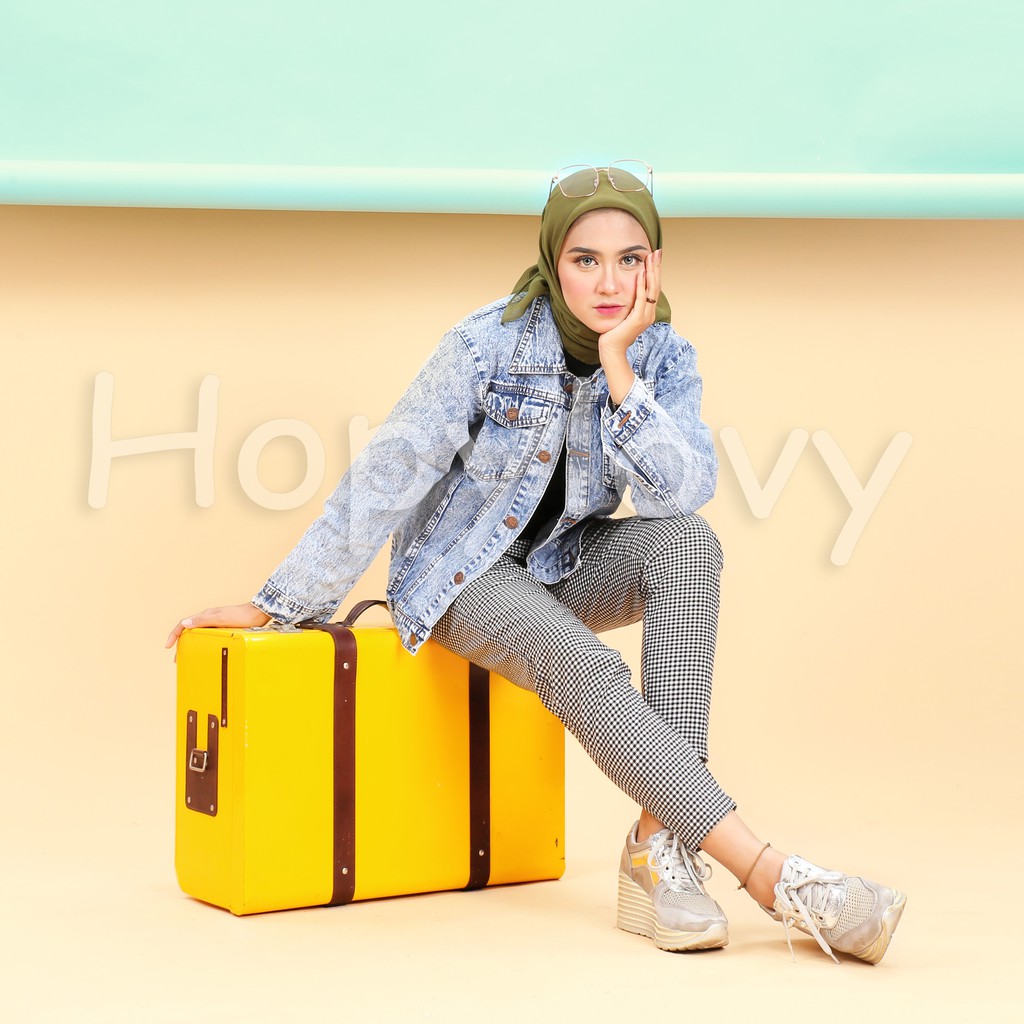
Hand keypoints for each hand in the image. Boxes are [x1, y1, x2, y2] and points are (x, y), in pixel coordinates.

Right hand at [165, 602, 270, 649]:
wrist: (259, 614)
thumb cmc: (242, 616)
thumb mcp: (221, 619)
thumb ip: (203, 621)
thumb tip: (185, 623)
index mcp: (206, 615)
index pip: (184, 624)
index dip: (174, 634)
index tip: (167, 646)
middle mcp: (209, 618)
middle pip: (189, 630)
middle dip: (181, 643)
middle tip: (177, 658)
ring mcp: (216, 622)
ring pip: (198, 633)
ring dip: (190, 644)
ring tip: (188, 656)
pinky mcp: (224, 627)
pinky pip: (207, 635)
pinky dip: (201, 643)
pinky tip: (204, 650)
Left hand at [599, 250, 661, 404]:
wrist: (611, 350)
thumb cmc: (614, 333)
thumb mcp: (623, 315)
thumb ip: (628, 304)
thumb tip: (626, 292)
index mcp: (647, 312)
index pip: (653, 288)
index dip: (655, 272)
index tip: (654, 257)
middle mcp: (649, 313)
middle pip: (656, 286)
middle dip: (656, 268)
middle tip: (656, 252)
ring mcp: (645, 317)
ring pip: (651, 290)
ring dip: (651, 273)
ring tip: (650, 258)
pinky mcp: (637, 320)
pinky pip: (640, 299)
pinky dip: (641, 286)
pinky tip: (640, 274)